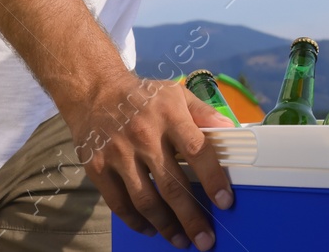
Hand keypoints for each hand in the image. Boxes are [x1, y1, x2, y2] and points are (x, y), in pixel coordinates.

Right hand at [59, 72, 235, 249]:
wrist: (95, 92)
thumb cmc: (144, 96)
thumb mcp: (177, 94)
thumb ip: (205, 113)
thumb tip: (233, 131)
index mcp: (169, 115)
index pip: (197, 150)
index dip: (213, 178)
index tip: (225, 202)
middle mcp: (144, 135)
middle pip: (172, 185)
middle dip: (191, 217)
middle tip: (205, 240)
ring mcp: (118, 153)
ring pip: (145, 200)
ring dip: (166, 225)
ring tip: (181, 240)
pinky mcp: (98, 168)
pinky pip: (119, 203)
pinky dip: (136, 221)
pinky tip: (151, 229)